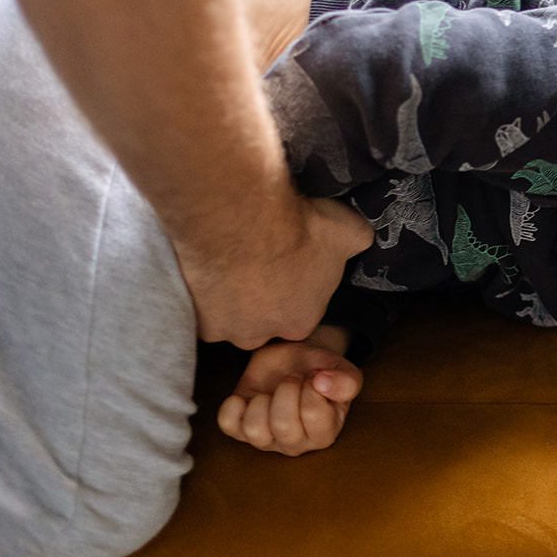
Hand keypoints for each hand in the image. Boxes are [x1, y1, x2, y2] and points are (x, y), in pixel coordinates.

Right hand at [180, 192, 372, 348]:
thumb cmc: (301, 229)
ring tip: (227, 260)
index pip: (299, 313)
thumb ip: (359, 241)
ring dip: (226, 296)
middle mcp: (262, 335)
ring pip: (226, 319)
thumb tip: (362, 240)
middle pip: (261, 322)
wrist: (242, 221)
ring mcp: (224, 330)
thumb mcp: (351, 231)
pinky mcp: (193, 318)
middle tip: (254, 261)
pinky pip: (195, 309)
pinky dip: (198, 291)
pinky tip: (204, 264)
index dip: (293, 289)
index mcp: (302, 321)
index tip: (286, 264)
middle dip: (258, 299)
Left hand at [218, 326, 361, 455]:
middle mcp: (295, 444)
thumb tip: (323, 383)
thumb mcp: (343, 371)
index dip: (311, 388)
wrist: (295, 361)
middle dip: (286, 390)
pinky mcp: (240, 430)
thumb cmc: (320, 370)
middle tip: (292, 378)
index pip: (313, 415)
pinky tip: (248, 397)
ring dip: (261, 401)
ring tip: (271, 390)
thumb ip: (347, 381)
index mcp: (324, 434)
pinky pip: (228, 425)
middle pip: (283, 426)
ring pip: (254, 430)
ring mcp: (266, 440)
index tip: (314, 377)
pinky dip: (233, 407)